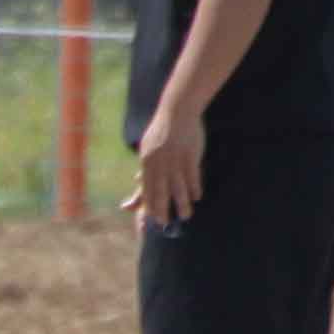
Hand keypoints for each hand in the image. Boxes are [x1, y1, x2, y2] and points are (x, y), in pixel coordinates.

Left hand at [134, 94, 205, 228]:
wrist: (177, 110)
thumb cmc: (162, 130)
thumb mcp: (148, 146)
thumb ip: (145, 164)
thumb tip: (136, 178)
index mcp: (147, 160)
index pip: (147, 188)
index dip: (149, 204)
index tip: (151, 217)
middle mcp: (159, 162)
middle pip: (160, 191)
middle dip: (162, 209)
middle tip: (164, 223)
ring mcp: (175, 159)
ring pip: (178, 187)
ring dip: (181, 204)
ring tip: (186, 215)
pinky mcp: (189, 155)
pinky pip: (192, 177)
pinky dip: (194, 188)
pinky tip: (197, 197)